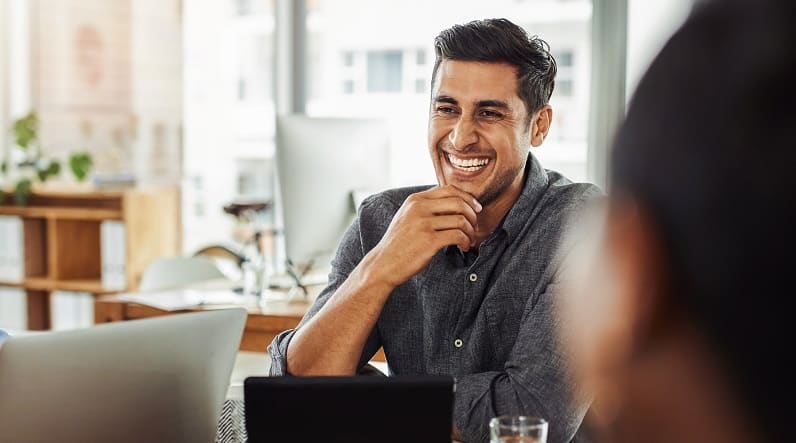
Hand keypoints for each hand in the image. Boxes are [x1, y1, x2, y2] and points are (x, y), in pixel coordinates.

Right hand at [365, 185, 481, 287]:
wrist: (384, 264)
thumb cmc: (399, 243)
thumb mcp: (408, 217)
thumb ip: (426, 207)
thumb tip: (455, 202)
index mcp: (415, 199)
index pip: (449, 189)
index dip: (467, 198)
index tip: (475, 208)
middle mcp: (419, 208)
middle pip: (459, 202)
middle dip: (472, 215)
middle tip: (474, 226)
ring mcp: (423, 224)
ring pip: (461, 220)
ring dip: (470, 231)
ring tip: (469, 240)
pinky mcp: (429, 240)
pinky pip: (458, 235)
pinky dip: (466, 241)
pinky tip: (464, 247)